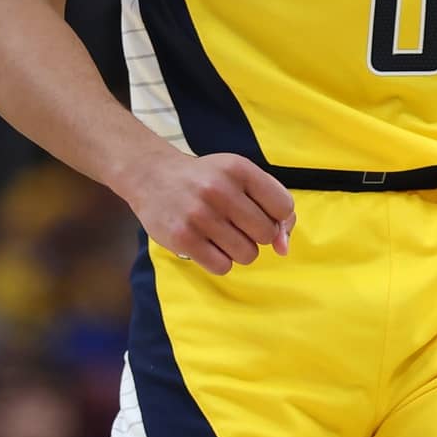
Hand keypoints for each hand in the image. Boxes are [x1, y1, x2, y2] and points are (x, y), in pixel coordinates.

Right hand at [120, 150, 295, 275]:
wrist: (152, 176)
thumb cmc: (205, 179)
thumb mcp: (239, 176)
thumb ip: (271, 204)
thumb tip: (283, 248)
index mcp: (239, 169)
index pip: (284, 207)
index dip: (277, 217)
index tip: (259, 213)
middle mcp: (219, 189)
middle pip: (266, 234)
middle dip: (256, 234)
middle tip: (235, 223)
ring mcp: (199, 215)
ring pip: (247, 255)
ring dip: (239, 250)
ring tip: (220, 234)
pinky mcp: (182, 238)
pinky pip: (222, 267)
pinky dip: (219, 261)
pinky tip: (207, 244)